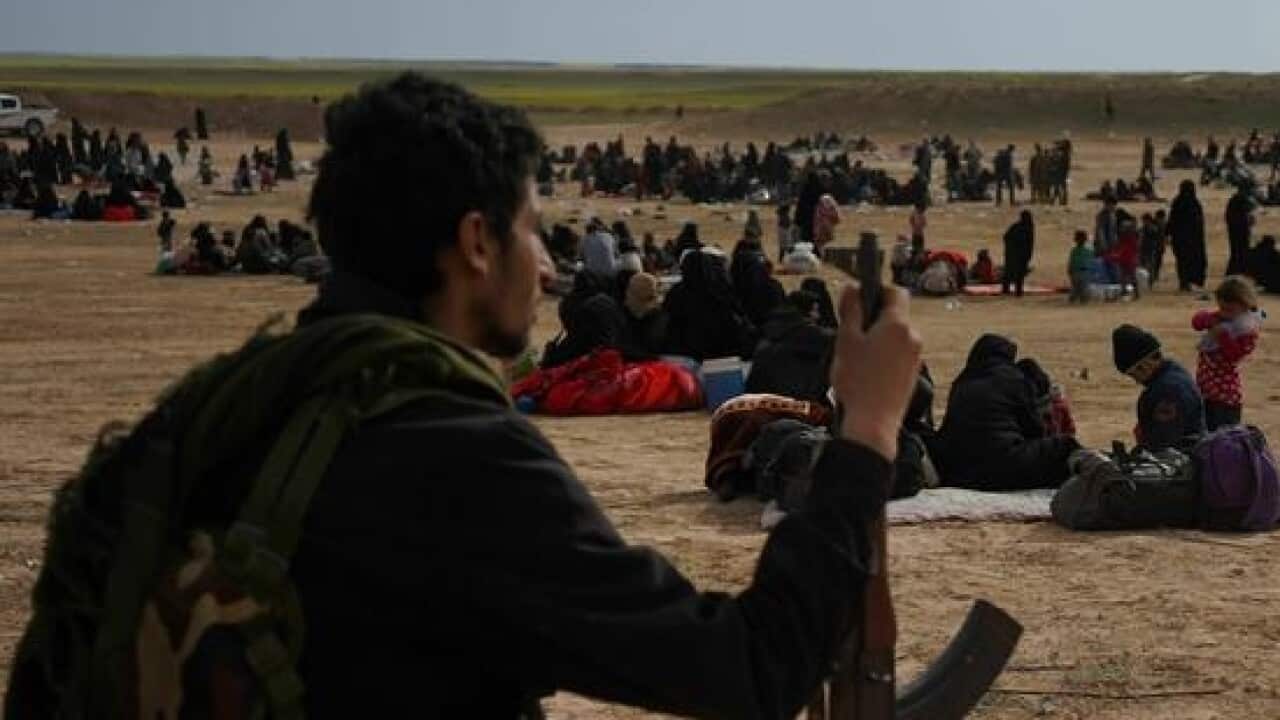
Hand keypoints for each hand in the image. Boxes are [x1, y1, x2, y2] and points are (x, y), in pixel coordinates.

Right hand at [829, 283, 923, 460]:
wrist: (873, 423)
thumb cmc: (858, 382)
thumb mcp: (846, 340)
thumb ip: (851, 310)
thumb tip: (852, 287)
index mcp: (898, 324)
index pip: (895, 291)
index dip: (877, 290)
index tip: (859, 299)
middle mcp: (912, 337)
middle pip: (894, 316)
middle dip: (872, 319)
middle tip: (850, 334)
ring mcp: (915, 357)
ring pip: (894, 336)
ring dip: (876, 339)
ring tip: (855, 359)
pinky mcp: (912, 374)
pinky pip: (897, 355)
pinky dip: (883, 357)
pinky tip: (865, 374)